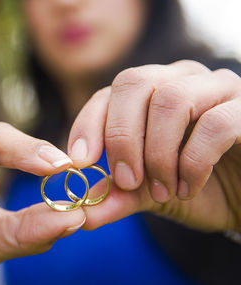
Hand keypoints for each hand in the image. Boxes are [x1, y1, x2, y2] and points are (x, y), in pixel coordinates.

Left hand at [67, 60, 240, 231]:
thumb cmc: (197, 187)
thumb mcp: (149, 193)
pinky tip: (188, 188)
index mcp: (152, 92)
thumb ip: (117, 196)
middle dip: (122, 136)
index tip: (80, 162)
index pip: (109, 93)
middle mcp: (182, 80)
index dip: (88, 124)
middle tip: (125, 180)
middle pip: (135, 83)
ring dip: (158, 154)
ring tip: (161, 190)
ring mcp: (219, 89)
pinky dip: (193, 163)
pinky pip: (215, 124)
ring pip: (171, 100)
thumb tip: (81, 213)